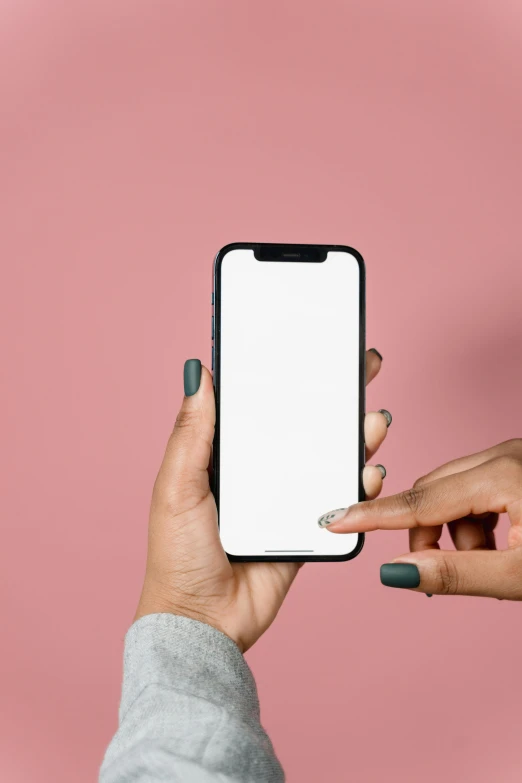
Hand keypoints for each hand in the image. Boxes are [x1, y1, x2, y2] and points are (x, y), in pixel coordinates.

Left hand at [135, 349, 389, 650]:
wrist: (204, 621)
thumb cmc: (178, 555)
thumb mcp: (177, 486)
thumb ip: (192, 433)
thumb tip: (198, 372)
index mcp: (227, 455)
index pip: (262, 405)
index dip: (288, 375)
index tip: (315, 346)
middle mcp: (261, 471)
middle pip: (305, 425)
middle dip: (336, 397)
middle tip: (364, 368)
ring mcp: (287, 499)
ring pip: (329, 458)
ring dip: (355, 437)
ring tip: (372, 421)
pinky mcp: (309, 528)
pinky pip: (340, 500)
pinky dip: (359, 484)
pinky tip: (368, 470)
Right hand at [321, 439, 521, 598]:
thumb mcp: (519, 575)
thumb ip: (456, 574)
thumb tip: (398, 572)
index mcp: (502, 473)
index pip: (419, 500)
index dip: (374, 516)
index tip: (337, 521)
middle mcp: (504, 454)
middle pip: (432, 493)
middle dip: (431, 536)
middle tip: (447, 572)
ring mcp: (511, 457)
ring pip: (451, 492)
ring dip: (456, 532)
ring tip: (490, 561)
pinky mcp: (516, 465)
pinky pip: (473, 489)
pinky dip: (473, 520)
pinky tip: (500, 543)